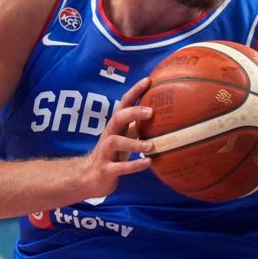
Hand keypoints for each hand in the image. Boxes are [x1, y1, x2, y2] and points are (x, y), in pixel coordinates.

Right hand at [79, 78, 154, 199]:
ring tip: (152, 145)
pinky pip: (120, 167)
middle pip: (118, 118)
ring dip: (134, 143)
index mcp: (116, 126)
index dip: (134, 91)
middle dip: (133, 112)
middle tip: (151, 112)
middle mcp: (109, 135)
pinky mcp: (106, 170)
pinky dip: (134, 165)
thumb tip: (168, 118)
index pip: (124, 104)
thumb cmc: (113, 154)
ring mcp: (106, 152)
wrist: (88, 177)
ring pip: (116, 142)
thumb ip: (139, 128)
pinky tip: (148, 163)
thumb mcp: (125, 138)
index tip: (148, 80)